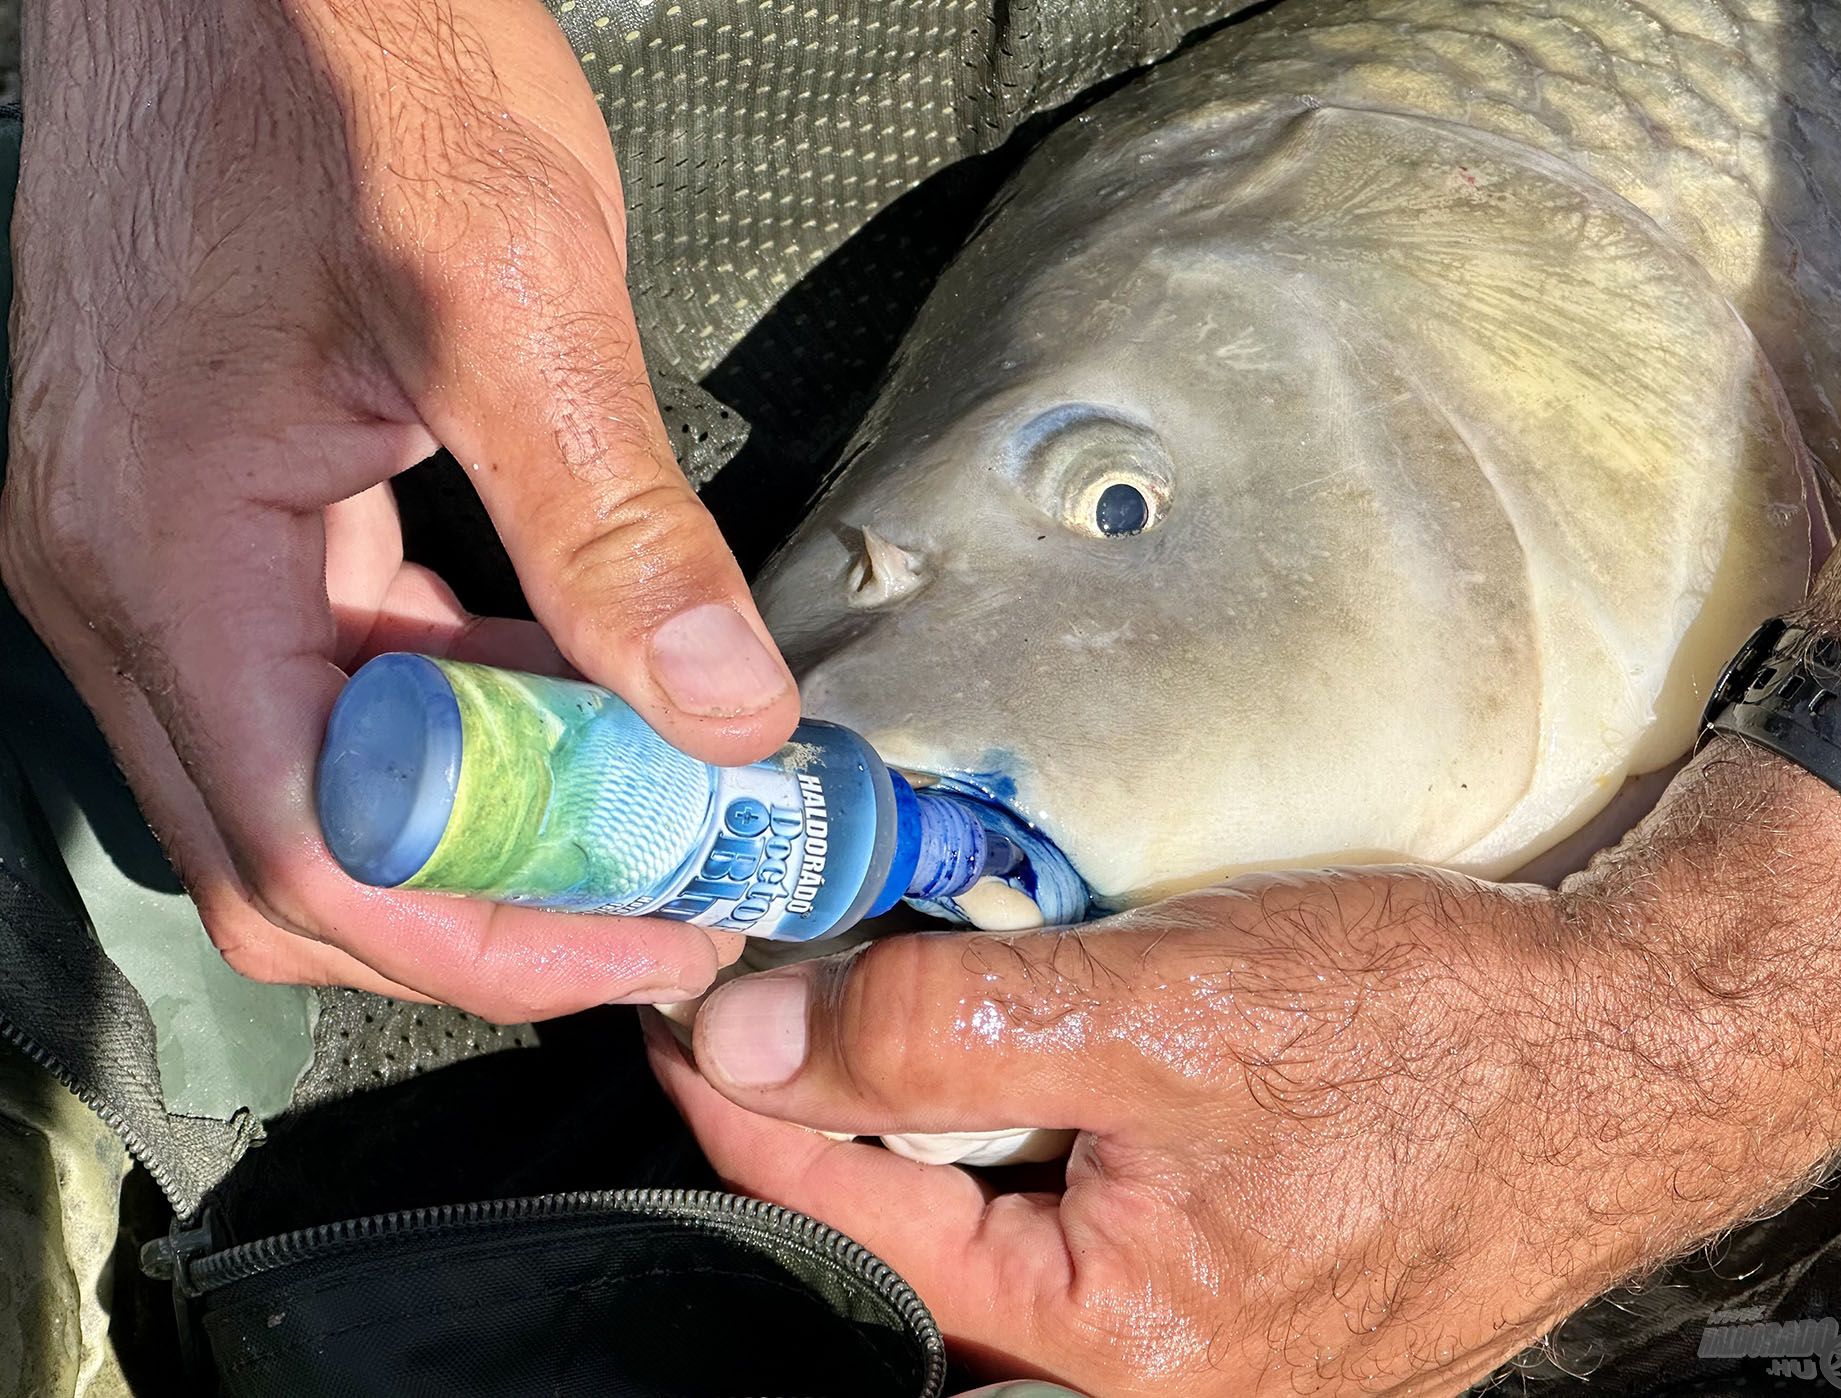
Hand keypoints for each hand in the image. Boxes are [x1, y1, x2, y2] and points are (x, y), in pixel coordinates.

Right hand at [2, 0, 798, 1017]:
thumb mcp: (511, 292)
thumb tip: (721, 711)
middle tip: (667, 894)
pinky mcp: (203, 513)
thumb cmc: (343, 59)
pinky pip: (321, 678)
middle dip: (492, 906)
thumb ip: (613, 526)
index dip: (497, 930)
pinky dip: (452, 711)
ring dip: (481, 815)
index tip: (657, 925)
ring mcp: (151, 552)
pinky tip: (565, 684)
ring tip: (646, 805)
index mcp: (167, 554)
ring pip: (310, 780)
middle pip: (292, 857)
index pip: (315, 851)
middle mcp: (125, 582)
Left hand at [653, 743, 1840, 1393]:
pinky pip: (1077, 1232)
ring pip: (990, 1234)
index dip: (744, 1092)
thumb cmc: (1430, 1036)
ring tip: (901, 1010)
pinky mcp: (1235, 1309)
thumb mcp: (1173, 1008)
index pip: (843, 1207)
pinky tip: (1036, 1062)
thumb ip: (944, 1030)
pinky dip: (1027, 1137)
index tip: (682, 999)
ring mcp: (1191, 1355)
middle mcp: (1136, 1381)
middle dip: (835, 1114)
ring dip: (935, 1118)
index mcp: (1107, 1340)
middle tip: (785, 989)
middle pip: (911, 1239)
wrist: (1626, 1054)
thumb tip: (752, 1036)